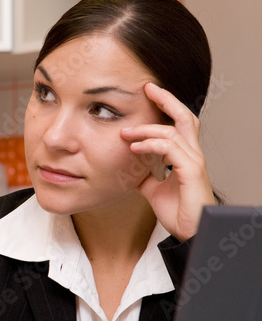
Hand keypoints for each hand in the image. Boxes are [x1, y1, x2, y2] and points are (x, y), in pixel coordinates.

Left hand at [121, 81, 214, 240]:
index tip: (148, 92)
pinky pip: (170, 149)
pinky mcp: (191, 171)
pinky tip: (135, 148)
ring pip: (173, 131)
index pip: (180, 122)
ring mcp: (194, 161)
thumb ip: (145, 175)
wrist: (190, 233)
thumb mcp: (154, 189)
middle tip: (147, 87)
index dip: (167, 105)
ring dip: (146, 129)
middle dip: (166, 99)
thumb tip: (129, 168)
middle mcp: (193, 154)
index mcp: (186, 155)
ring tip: (126, 133)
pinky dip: (150, 144)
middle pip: (185, 116)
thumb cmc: (177, 212)